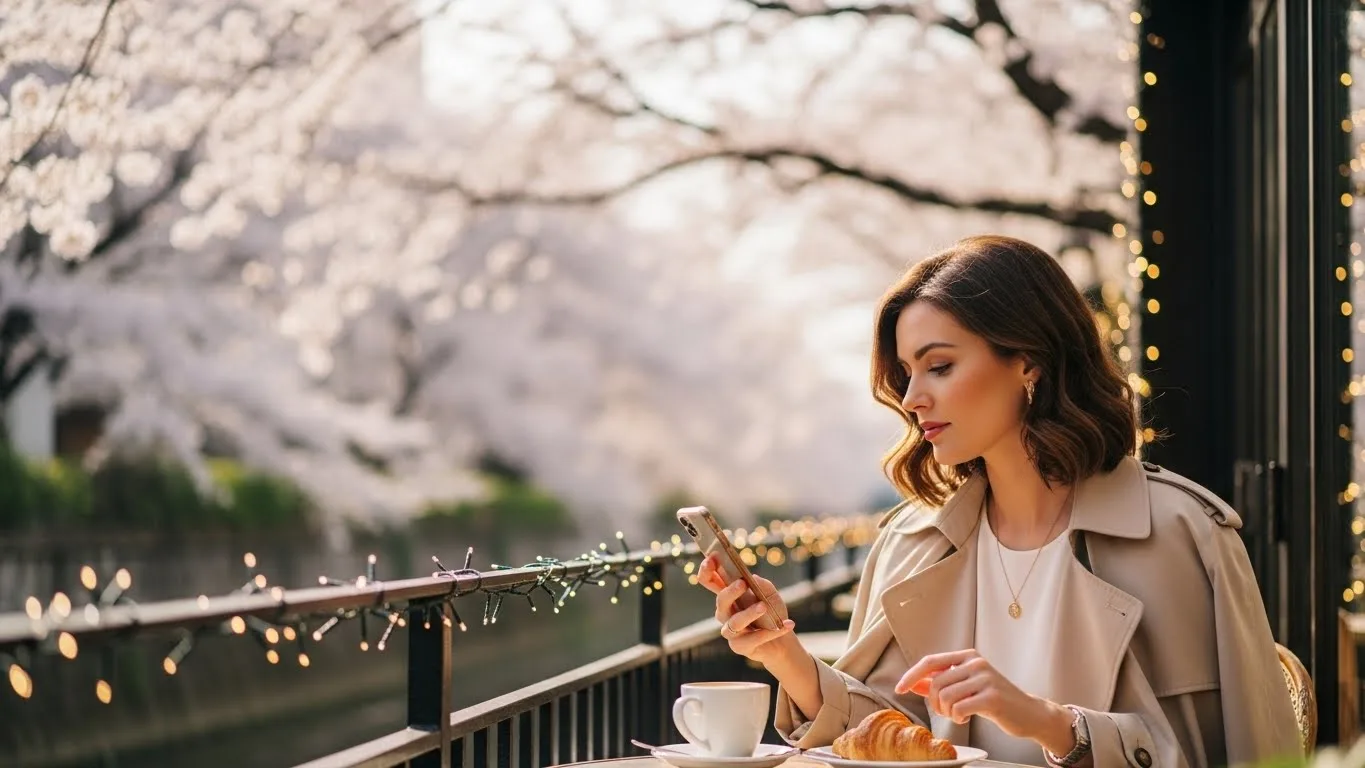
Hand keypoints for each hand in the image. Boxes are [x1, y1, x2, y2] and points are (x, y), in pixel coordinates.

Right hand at [697, 554, 794, 665]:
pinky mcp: (739, 647)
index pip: (710, 581)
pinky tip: (785, 625)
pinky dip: (769, 633)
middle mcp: (726, 613)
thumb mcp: (771, 595)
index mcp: (729, 596)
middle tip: (742, 584)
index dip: (706, 570)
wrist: (783, 641)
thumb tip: (751, 578)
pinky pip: (751, 639)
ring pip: (734, 622)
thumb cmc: (773, 614)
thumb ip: (761, 585)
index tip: (712, 559)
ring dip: (749, 613)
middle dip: (729, 592)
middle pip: (720, 601)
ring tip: (764, 607)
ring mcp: (731, 631)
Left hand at [895, 649, 1074, 754]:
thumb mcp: (966, 687)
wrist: (1030, 713)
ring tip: (957, 714)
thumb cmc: (996, 700)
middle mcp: (976, 663)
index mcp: (968, 656)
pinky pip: (959, 708)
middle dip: (934, 703)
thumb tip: (914, 683)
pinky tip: (965, 718)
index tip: (900, 689)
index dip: (911, 675)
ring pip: (945, 696)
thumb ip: (941, 683)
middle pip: (935, 683)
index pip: (930, 661)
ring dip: (946, 712)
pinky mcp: (992, 697)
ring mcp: (985, 679)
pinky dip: (957, 717)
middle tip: (945, 712)